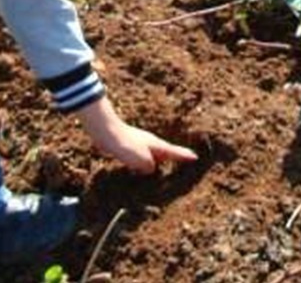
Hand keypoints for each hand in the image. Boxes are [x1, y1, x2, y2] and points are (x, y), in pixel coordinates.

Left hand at [76, 97, 197, 173]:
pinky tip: (138, 167)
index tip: (195, 157)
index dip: (184, 156)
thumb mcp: (142, 160)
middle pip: (165, 152)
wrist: (106, 132)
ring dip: (157, 160)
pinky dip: (143, 162)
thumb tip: (150, 168)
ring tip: (162, 166)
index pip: (174, 152)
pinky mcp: (128, 146)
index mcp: (157, 146)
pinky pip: (140, 157)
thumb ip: (149, 167)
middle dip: (173, 156)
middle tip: (184, 159)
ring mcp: (139, 143)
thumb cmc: (125, 144)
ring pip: (152, 154)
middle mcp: (150, 143)